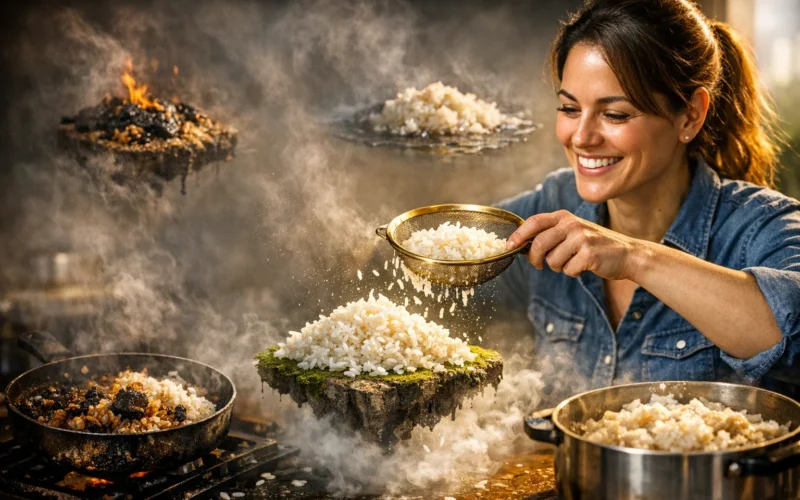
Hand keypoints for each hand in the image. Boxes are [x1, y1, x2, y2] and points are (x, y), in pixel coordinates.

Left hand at [505, 210, 643, 279]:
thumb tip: (521, 246)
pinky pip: (568, 270)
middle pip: (538, 244)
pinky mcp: (589, 254)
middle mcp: (572, 224)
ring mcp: (581, 238)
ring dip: (559, 267)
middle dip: (535, 258)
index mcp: (564, 216)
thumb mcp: (572, 232)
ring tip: (572, 261)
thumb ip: (550, 235)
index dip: (518, 235)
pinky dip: (573, 273)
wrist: (627, 254)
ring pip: (552, 260)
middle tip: (539, 265)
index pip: (534, 222)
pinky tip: (584, 266)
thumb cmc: (593, 245)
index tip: (508, 247)